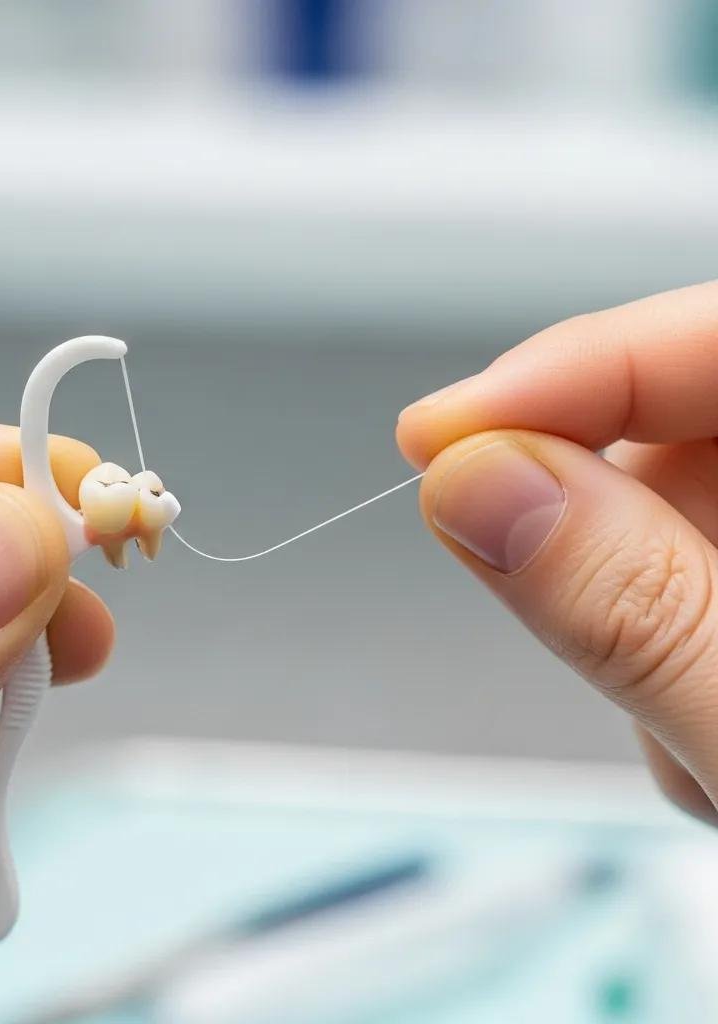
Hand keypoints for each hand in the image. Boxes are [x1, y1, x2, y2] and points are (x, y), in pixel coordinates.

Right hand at [397, 280, 717, 824]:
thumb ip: (639, 615)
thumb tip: (478, 490)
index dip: (572, 372)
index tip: (443, 437)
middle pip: (695, 437)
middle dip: (610, 543)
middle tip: (605, 652)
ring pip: (682, 523)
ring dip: (645, 629)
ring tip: (699, 740)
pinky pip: (699, 588)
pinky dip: (675, 664)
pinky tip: (713, 737)